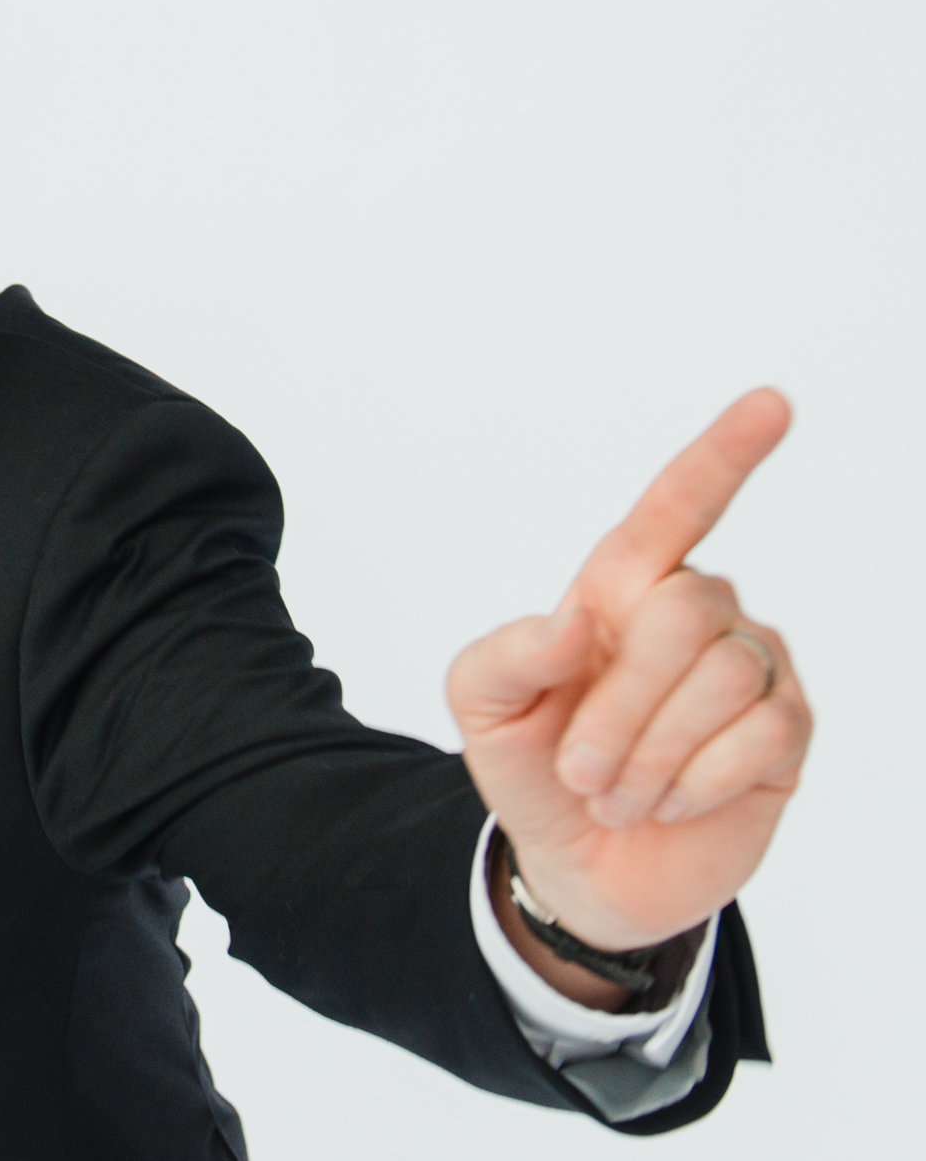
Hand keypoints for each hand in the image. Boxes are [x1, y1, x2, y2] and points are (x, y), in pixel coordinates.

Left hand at [448, 389, 812, 972]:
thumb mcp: (482, 708)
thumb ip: (503, 655)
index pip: (678, 507)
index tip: (771, 403)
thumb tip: (570, 623)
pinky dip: (695, 781)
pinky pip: (760, 735)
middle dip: (620, 706)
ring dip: (651, 755)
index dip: (723, 455)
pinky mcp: (786, 734)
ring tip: (620, 792)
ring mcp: (752, 669)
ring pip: (722, 678)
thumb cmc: (533, 764)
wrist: (576, 865)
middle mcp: (699, 615)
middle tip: (581, 769)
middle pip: (683, 612)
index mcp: (622, 590)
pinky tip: (671, 802)